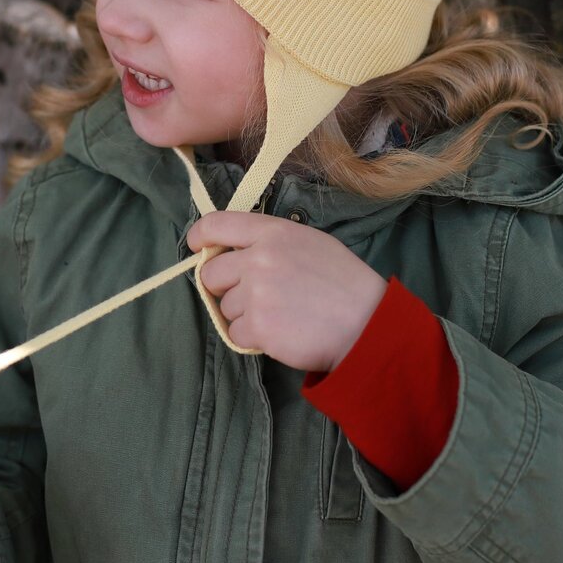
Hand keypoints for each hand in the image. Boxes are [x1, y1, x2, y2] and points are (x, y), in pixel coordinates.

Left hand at [185, 211, 387, 372]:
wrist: (366, 324)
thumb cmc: (343, 283)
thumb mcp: (309, 243)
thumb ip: (269, 242)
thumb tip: (233, 252)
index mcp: (272, 232)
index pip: (217, 224)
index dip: (199, 236)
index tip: (196, 247)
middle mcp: (259, 258)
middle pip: (211, 273)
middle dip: (225, 287)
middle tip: (254, 296)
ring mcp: (256, 293)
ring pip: (225, 307)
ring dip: (244, 315)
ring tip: (279, 315)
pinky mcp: (258, 326)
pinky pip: (235, 333)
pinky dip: (252, 338)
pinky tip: (279, 332)